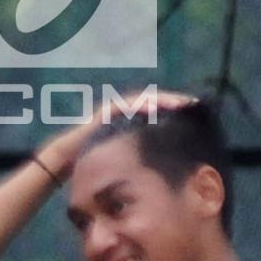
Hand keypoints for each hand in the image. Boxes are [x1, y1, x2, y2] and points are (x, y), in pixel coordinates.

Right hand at [41, 88, 197, 173]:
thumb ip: (141, 151)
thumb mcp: (125, 154)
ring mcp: (114, 109)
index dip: (174, 107)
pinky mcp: (105, 111)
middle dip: (173, 100)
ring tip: (178, 103)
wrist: (68, 158)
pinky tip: (154, 107)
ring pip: (143, 99)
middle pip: (153, 99)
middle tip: (192, 103)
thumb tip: (166, 161)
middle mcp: (124, 110)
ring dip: (161, 99)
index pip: (157, 108)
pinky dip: (140, 105)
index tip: (193, 110)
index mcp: (132, 119)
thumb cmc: (95, 160)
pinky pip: (126, 105)